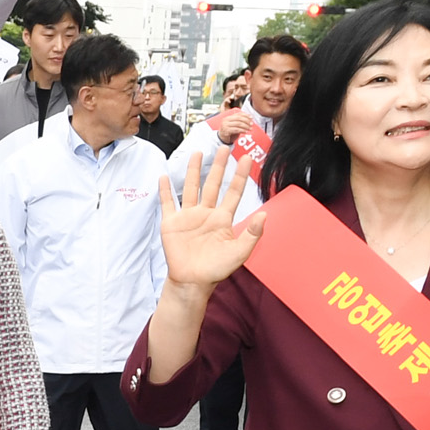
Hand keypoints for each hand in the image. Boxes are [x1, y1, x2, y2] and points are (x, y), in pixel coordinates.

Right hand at [158, 150, 264, 287]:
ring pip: (192, 188)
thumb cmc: (216, 270)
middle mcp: (206, 214)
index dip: (240, 175)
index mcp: (222, 219)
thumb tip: (264, 215)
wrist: (192, 281)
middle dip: (219, 166)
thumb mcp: (239, 253)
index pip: (234, 192)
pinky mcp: (171, 223)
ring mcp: (188, 217)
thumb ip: (253, 234)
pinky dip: (165, 190)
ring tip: (198, 153)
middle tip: (224, 147)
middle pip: (213, 184)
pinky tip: (164, 177)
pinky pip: (168, 203)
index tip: (246, 158)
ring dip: (194, 171)